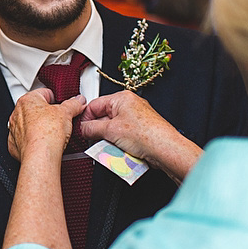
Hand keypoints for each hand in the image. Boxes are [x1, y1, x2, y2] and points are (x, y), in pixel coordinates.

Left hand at [7, 89, 85, 162]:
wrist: (40, 156)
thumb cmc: (47, 133)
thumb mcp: (66, 113)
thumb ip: (73, 104)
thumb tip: (77, 101)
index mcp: (27, 100)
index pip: (45, 93)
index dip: (58, 99)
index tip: (64, 105)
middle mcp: (17, 113)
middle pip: (37, 109)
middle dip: (49, 113)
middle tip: (60, 120)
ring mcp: (15, 130)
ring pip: (30, 124)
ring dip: (40, 127)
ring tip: (53, 133)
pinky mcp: (15, 145)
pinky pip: (26, 139)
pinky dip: (34, 141)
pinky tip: (44, 143)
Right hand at [81, 90, 201, 182]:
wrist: (166, 149)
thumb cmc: (146, 135)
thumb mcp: (110, 131)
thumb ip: (91, 128)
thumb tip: (82, 129)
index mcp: (121, 98)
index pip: (94, 105)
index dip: (85, 118)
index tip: (81, 130)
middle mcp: (129, 105)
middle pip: (103, 117)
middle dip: (98, 131)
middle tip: (94, 141)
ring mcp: (136, 118)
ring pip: (112, 128)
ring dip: (108, 139)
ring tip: (110, 147)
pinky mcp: (140, 131)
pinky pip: (122, 135)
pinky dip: (118, 143)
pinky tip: (119, 150)